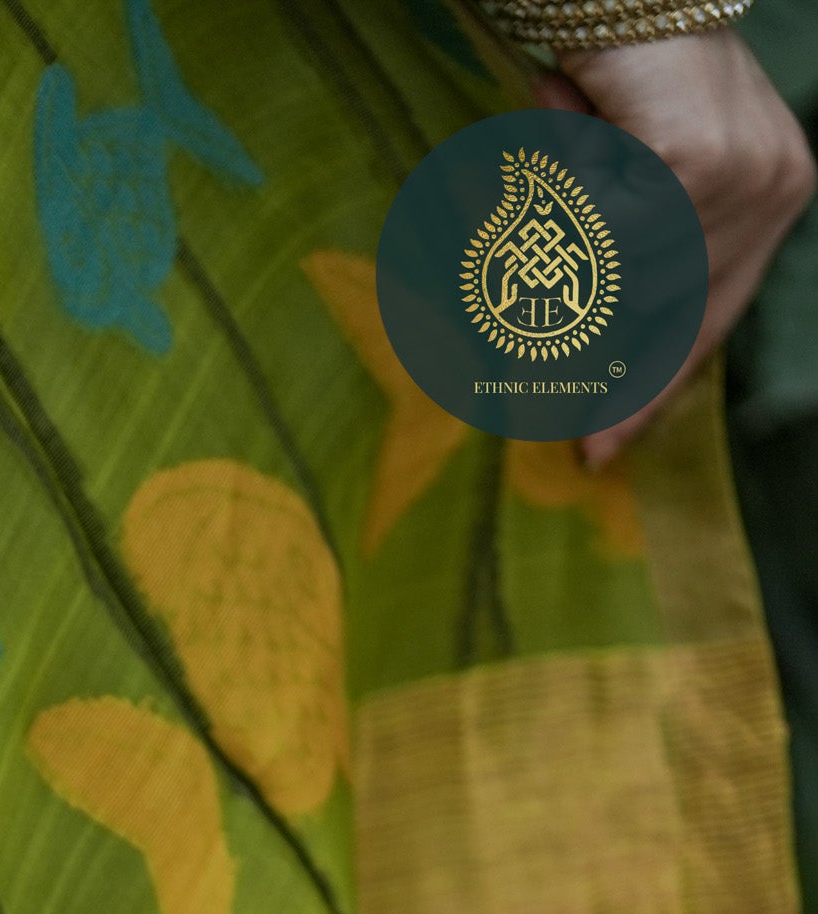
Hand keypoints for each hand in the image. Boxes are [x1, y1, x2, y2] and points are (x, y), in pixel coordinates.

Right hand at [531, 31, 813, 463]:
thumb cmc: (621, 72)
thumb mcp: (635, 176)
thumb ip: (635, 253)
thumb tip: (585, 360)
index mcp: (775, 193)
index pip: (712, 318)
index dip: (650, 390)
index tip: (597, 454)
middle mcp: (777, 187)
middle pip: (663, 306)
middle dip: (587, 298)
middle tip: (524, 291)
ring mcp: (744, 176)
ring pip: (627, 270)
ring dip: (572, 208)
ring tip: (569, 124)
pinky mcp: (696, 164)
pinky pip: (603, 230)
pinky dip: (569, 179)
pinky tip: (572, 110)